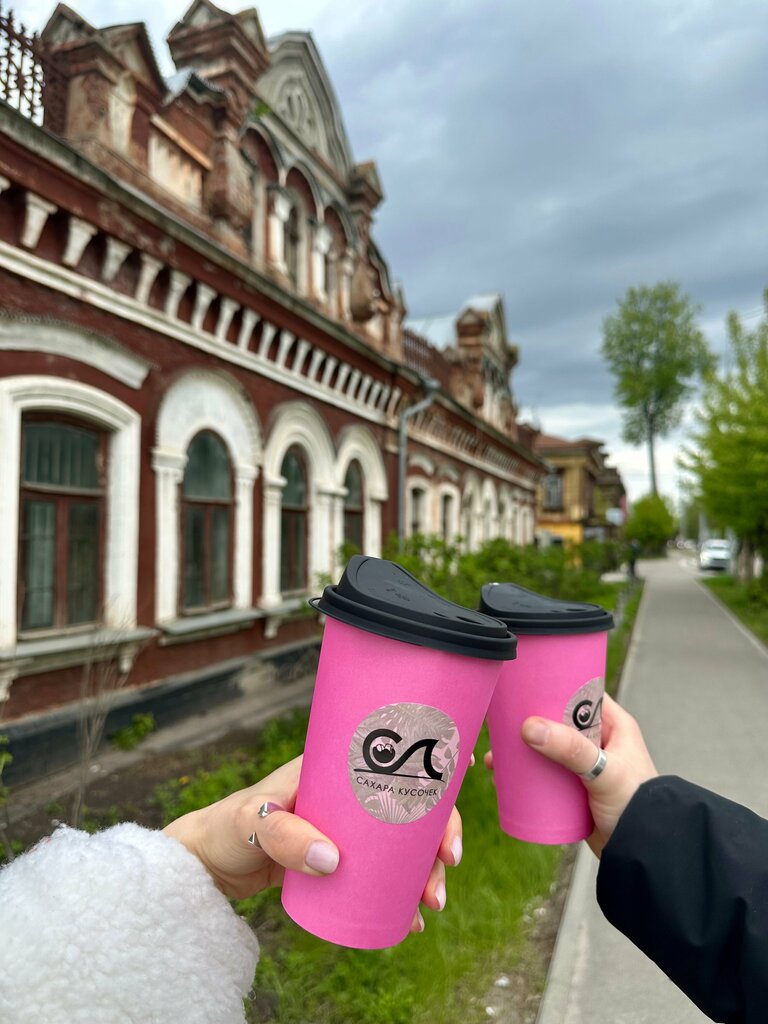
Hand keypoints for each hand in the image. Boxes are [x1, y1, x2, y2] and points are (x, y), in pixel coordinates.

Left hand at [163, 755, 461, 932]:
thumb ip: (285, 835)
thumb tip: (333, 860)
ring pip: (404, 844)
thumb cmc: (228, 826)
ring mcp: (349, 830)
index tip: (468, 765)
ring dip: (427, 870)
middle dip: (440, 833)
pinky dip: (402, 894)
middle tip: (447, 863)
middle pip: (411, 806)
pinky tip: (412, 919)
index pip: (393, 755)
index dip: (433, 757)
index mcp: (336, 766)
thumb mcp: (253, 822)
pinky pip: (383, 874)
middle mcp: (351, 795)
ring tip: (432, 903)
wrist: (208, 864)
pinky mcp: (341, 862)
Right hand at [484, 694, 656, 856]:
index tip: (524, 683)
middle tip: (500, 720)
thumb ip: (571, 749)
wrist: (642, 853)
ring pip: (547, 748)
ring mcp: (585, 765)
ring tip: (495, 755)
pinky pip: (545, 774)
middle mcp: (598, 741)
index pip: (581, 692)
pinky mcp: (574, 789)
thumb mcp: (604, 771)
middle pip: (557, 720)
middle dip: (529, 720)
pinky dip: (526, 773)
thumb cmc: (636, 805)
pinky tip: (504, 775)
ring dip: (522, 750)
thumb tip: (529, 728)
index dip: (554, 685)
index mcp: (614, 725)